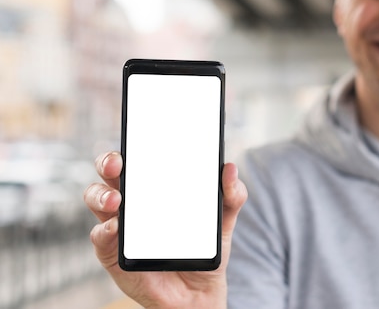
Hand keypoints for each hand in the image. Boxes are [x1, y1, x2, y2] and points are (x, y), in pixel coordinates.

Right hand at [84, 152, 247, 308]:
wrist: (197, 292)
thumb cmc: (203, 247)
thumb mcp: (224, 219)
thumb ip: (231, 195)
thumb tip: (230, 168)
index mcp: (154, 186)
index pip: (139, 158)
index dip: (133, 144)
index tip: (137, 136)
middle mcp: (132, 200)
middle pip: (110, 173)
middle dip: (108, 161)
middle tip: (118, 163)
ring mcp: (119, 225)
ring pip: (97, 199)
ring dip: (101, 195)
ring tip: (116, 200)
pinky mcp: (113, 252)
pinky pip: (101, 237)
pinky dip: (105, 230)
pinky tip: (117, 228)